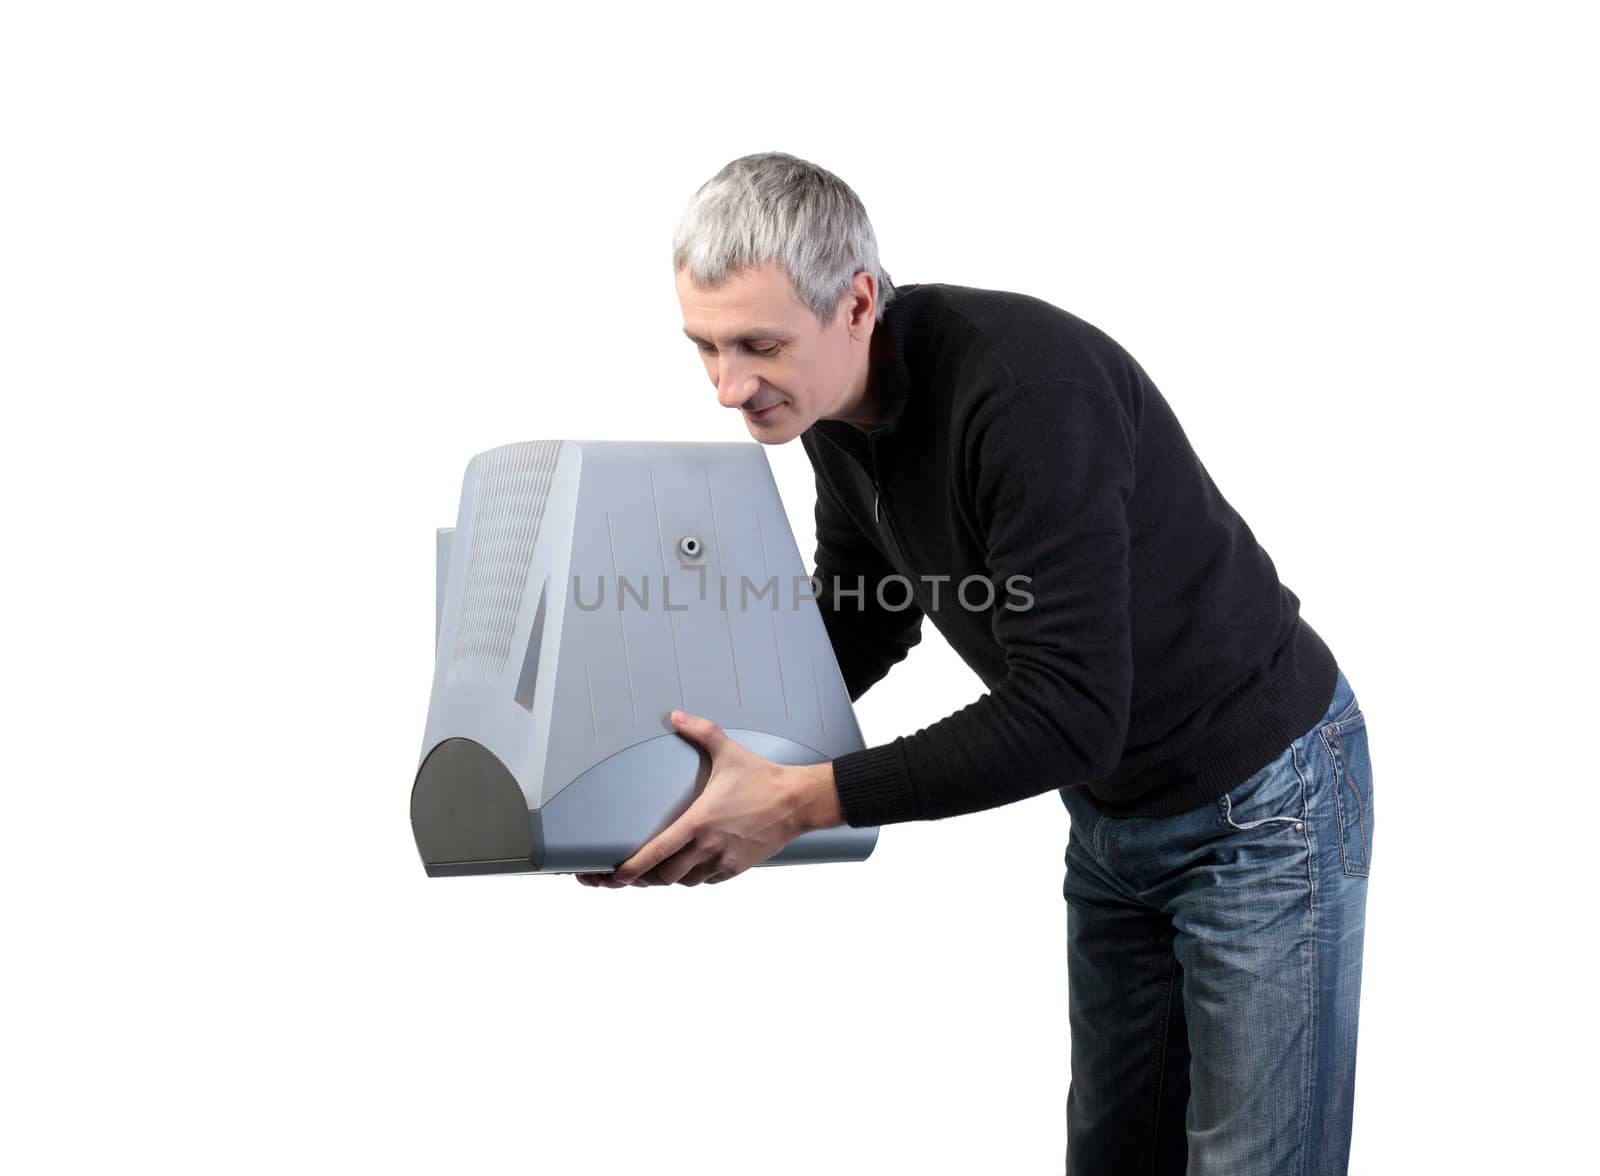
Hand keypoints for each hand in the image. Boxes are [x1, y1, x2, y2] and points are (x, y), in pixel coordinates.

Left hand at [573, 710, 836, 888]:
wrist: (798, 800)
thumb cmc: (763, 777)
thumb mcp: (728, 751)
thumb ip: (700, 732)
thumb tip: (676, 716)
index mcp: (698, 822)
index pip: (655, 853)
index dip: (630, 869)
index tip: (613, 875)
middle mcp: (708, 846)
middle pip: (665, 876)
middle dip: (648, 876)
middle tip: (635, 871)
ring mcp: (723, 860)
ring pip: (686, 882)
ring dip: (672, 877)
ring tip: (662, 868)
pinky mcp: (738, 867)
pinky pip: (709, 881)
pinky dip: (697, 877)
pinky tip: (693, 867)